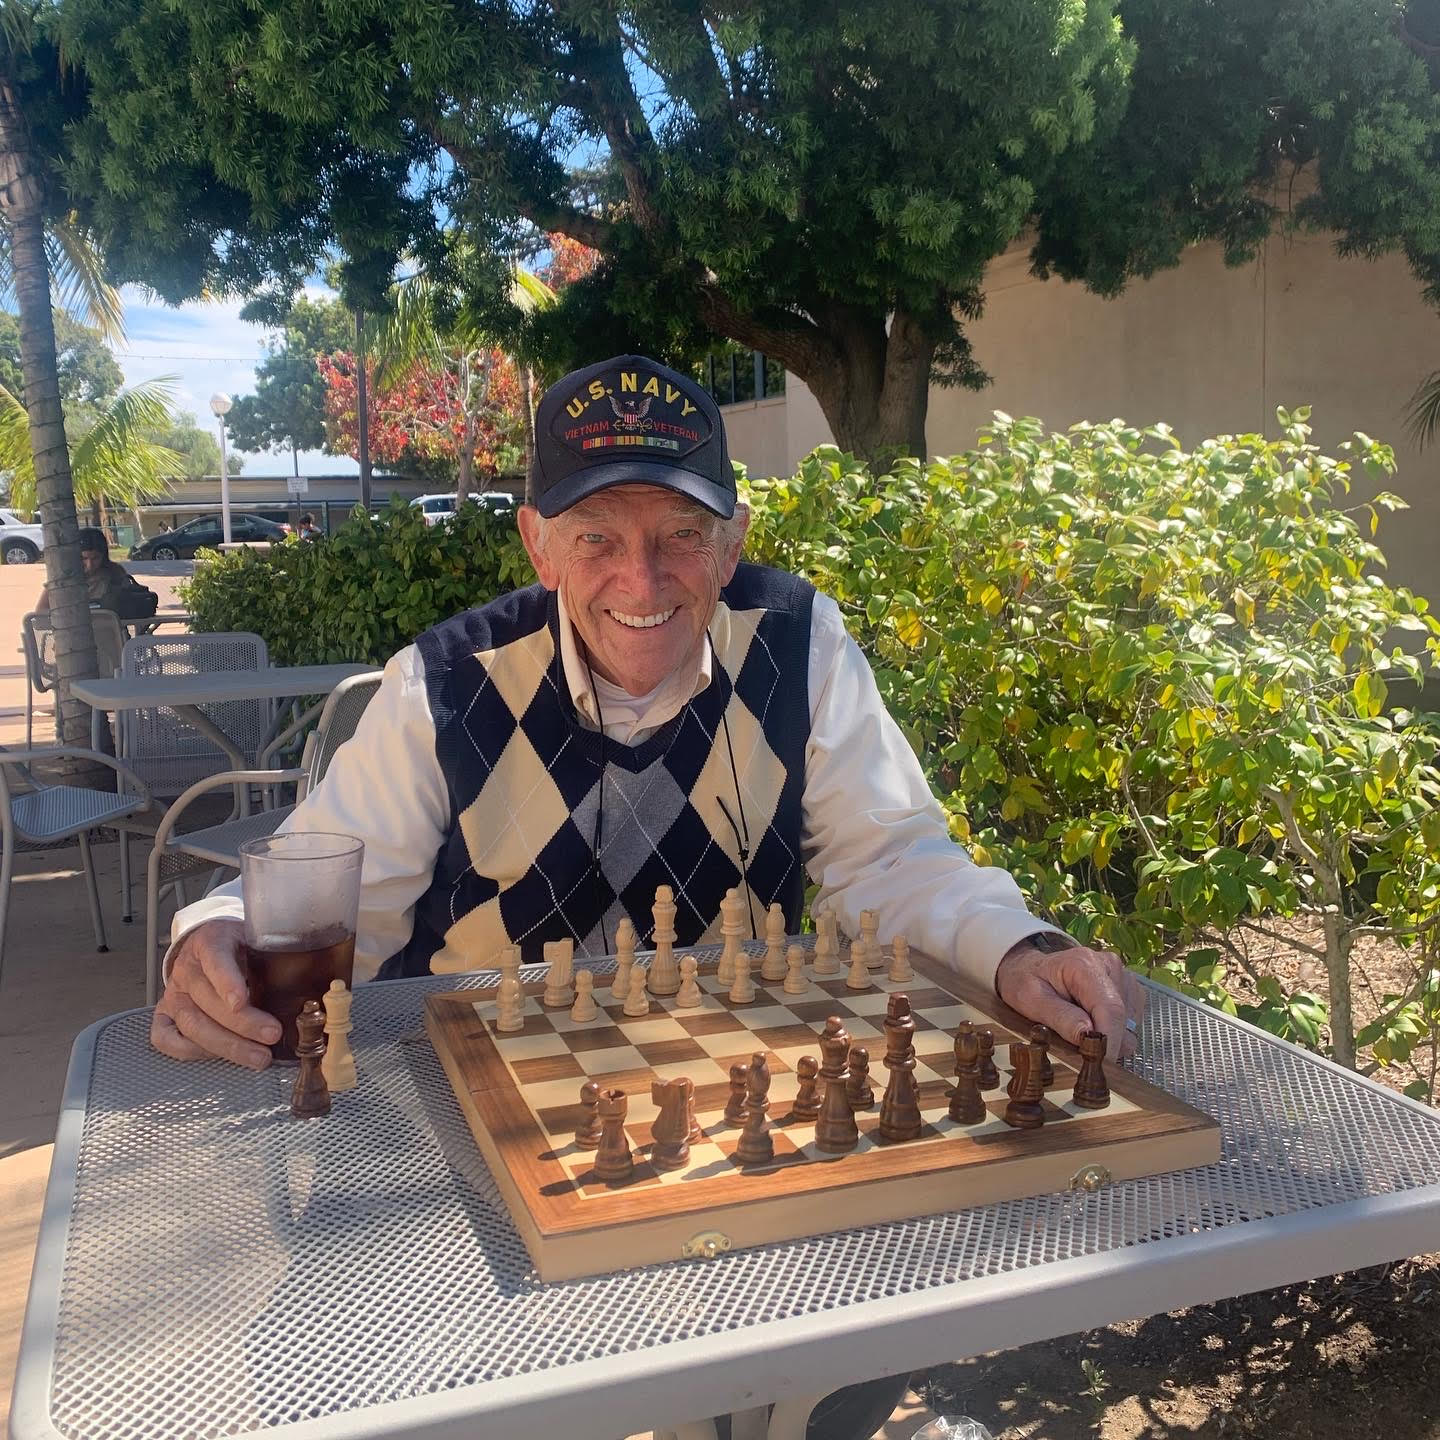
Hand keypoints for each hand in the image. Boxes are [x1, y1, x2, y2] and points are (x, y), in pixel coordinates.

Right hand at [150, 918, 279, 1068]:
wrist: (208, 943)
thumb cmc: (240, 944)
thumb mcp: (258, 938)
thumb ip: (277, 953)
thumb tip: (320, 975)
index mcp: (210, 942)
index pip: (215, 960)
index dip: (227, 982)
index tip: (242, 1001)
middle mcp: (187, 969)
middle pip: (207, 1001)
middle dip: (242, 1024)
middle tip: (272, 1035)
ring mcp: (173, 993)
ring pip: (192, 1024)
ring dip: (227, 1044)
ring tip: (259, 1056)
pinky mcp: (165, 1014)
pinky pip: (166, 1038)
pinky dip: (192, 1052)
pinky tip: (220, 1057)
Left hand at [995, 938, 1145, 1060]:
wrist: (1027, 968)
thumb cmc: (1025, 981)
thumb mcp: (1030, 1000)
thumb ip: (1060, 1018)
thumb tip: (1089, 1037)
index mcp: (1084, 965)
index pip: (1111, 1008)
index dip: (1109, 1041)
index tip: (1100, 1064)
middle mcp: (1109, 966)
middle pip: (1122, 1017)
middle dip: (1105, 1041)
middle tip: (1078, 1049)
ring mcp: (1122, 975)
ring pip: (1130, 1022)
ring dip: (1109, 1035)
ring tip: (1079, 1027)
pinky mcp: (1127, 988)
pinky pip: (1131, 1020)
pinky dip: (1113, 1029)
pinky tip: (1091, 1022)